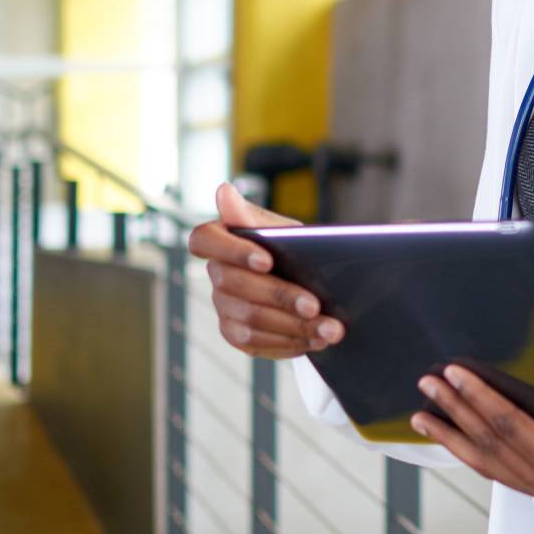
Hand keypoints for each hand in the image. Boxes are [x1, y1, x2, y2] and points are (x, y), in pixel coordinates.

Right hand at [187, 182, 345, 359]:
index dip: (233, 252)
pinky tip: (316, 340)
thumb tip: (223, 190)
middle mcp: (216, 274)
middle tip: (316, 306)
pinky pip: (257, 343)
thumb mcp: (282, 230)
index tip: (267, 260)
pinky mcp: (235, 334)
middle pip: (238, 287)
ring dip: (294, 326)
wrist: (309, 283)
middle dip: (281, 297)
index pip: (204, 241)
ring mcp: (222, 306)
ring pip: (250, 320)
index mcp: (221, 239)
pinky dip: (290, 343)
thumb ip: (254, 217)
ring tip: (329, 329)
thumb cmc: (292, 249)